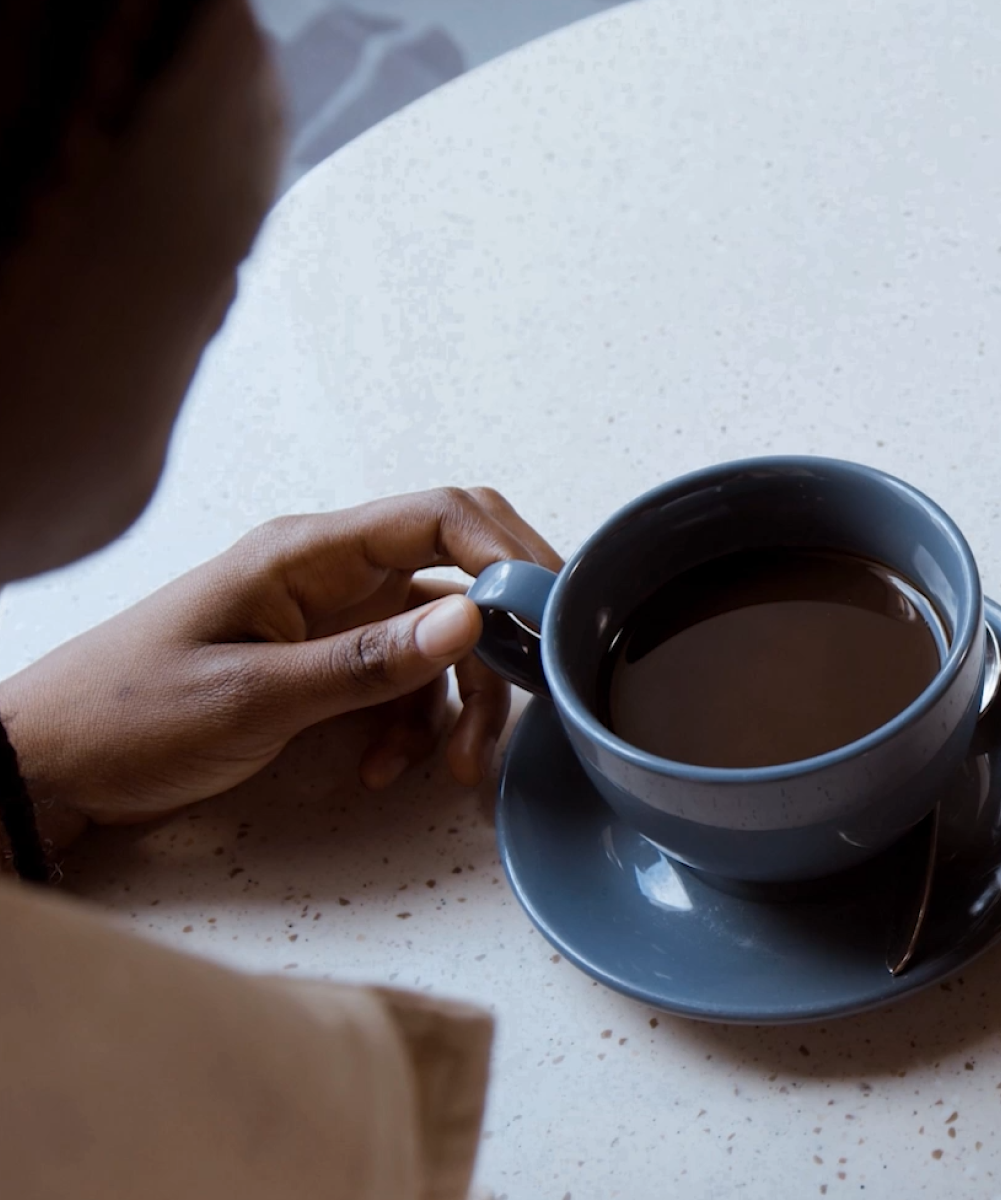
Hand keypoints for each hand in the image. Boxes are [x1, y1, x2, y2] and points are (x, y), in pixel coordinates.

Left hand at [0, 489, 561, 836]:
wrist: (50, 765)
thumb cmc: (128, 717)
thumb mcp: (252, 697)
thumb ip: (369, 662)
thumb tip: (474, 618)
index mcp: (308, 554)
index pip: (441, 516)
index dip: (510, 552)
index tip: (552, 614)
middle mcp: (332, 575)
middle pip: (461, 575)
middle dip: (503, 635)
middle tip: (537, 689)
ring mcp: (333, 620)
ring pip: (443, 639)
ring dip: (465, 701)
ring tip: (457, 769)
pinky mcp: (328, 665)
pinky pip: (407, 682)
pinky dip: (417, 727)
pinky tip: (390, 770)